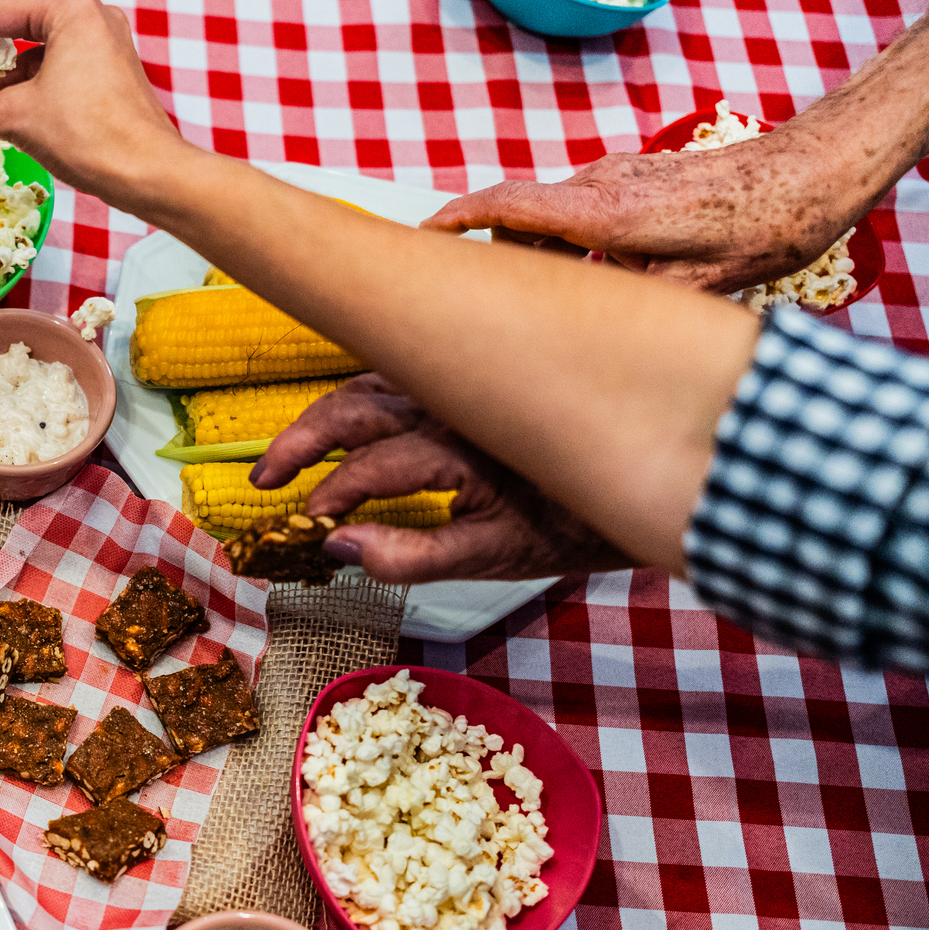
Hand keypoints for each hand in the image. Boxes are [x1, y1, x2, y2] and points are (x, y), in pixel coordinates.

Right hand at [0, 0, 187, 201]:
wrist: (149, 173)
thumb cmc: (89, 135)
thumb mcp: (17, 118)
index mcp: (69, 9)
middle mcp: (90, 16)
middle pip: (14, 27)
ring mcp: (104, 45)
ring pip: (35, 54)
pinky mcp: (110, 74)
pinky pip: (54, 72)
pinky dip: (26, 90)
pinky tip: (3, 116)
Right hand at [256, 375, 633, 583]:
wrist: (663, 471)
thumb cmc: (579, 522)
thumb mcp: (499, 557)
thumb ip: (415, 556)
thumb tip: (341, 549)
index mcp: (463, 448)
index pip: (371, 466)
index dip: (330, 497)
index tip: (308, 526)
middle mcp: (459, 403)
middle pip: (357, 407)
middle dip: (301, 441)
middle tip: (265, 477)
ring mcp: (465, 385)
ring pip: (376, 382)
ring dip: (326, 414)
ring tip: (290, 449)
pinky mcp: (474, 377)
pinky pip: (405, 372)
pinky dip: (366, 392)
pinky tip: (348, 415)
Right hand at [418, 134, 854, 295]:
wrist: (815, 172)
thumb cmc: (762, 224)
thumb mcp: (692, 285)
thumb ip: (626, 300)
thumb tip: (581, 325)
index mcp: (603, 212)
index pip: (504, 205)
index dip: (452, 221)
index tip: (415, 240)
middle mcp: (602, 185)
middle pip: (519, 215)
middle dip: (494, 254)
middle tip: (479, 296)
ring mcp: (620, 175)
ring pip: (554, 215)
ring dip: (544, 252)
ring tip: (555, 299)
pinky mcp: (638, 177)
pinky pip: (584, 210)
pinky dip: (574, 241)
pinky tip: (607, 276)